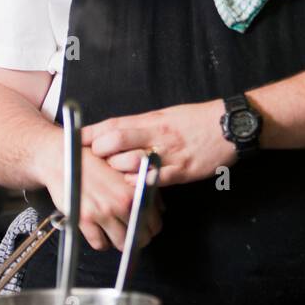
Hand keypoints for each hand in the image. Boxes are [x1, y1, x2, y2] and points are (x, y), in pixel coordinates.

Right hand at [40, 134, 163, 252]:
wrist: (63, 157)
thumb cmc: (93, 159)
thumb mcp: (125, 167)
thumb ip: (144, 187)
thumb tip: (158, 208)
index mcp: (136, 190)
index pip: (154, 223)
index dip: (150, 229)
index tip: (144, 229)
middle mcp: (122, 202)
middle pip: (141, 238)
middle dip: (137, 238)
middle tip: (130, 233)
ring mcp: (103, 212)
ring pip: (122, 244)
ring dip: (119, 242)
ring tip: (114, 233)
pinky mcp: (84, 219)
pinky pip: (99, 243)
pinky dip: (101, 242)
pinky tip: (99, 233)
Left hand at [82, 101, 235, 185]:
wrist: (229, 125)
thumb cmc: (197, 120)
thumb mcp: (167, 115)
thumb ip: (142, 125)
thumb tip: (116, 133)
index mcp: (151, 119)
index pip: (113, 124)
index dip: (91, 133)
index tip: (75, 140)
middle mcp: (156, 134)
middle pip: (116, 141)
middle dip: (98, 153)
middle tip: (90, 163)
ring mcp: (168, 153)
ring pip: (130, 162)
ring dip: (116, 172)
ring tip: (109, 179)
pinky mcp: (181, 171)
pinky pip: (154, 180)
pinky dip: (138, 185)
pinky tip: (131, 189)